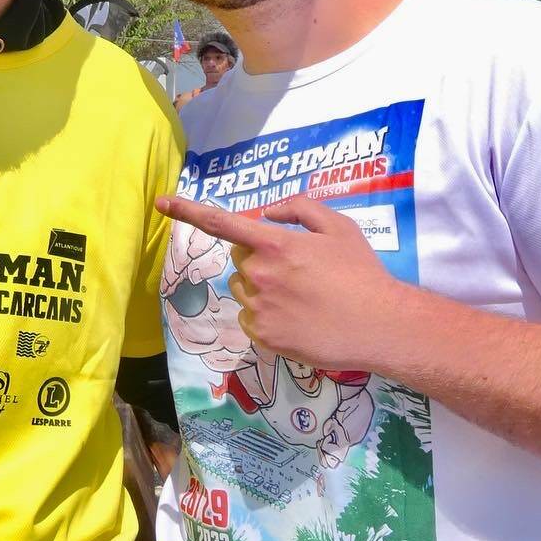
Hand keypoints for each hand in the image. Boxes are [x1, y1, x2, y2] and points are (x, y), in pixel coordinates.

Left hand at [155, 192, 400, 373]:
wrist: (380, 325)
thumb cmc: (362, 273)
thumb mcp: (339, 227)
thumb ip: (299, 210)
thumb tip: (268, 214)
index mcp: (276, 245)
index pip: (222, 223)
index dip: (188, 210)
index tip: (160, 202)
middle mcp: (260, 275)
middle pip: (240, 260)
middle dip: (258, 259)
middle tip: (297, 270)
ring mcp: (259, 309)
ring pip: (244, 290)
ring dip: (262, 289)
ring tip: (302, 297)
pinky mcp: (263, 338)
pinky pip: (250, 319)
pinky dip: (267, 317)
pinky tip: (299, 318)